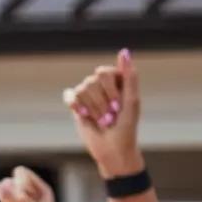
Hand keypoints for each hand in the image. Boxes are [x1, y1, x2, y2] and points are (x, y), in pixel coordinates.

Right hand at [63, 49, 142, 178]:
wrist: (113, 149)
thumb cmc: (126, 127)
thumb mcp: (132, 101)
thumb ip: (129, 76)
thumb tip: (124, 52)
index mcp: (117, 80)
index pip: (105, 72)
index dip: (110, 90)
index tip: (117, 106)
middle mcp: (102, 85)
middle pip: (92, 81)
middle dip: (101, 102)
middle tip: (109, 117)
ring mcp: (89, 95)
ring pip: (81, 89)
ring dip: (92, 109)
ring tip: (100, 120)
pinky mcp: (77, 106)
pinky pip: (69, 95)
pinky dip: (75, 105)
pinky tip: (83, 114)